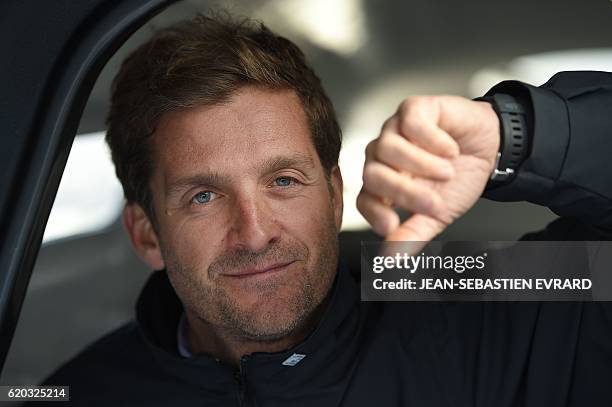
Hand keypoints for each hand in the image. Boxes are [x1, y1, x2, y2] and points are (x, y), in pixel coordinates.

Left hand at [357, 95, 499, 240]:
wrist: (490, 148)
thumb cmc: (460, 178)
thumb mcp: (438, 214)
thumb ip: (413, 235)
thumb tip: (390, 261)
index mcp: (383, 182)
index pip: (364, 199)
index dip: (375, 214)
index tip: (393, 225)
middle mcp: (383, 155)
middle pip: (373, 174)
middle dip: (404, 192)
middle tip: (434, 203)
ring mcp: (395, 129)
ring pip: (388, 147)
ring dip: (421, 165)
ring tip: (447, 173)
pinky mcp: (414, 108)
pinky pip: (409, 121)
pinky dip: (431, 139)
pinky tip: (449, 149)